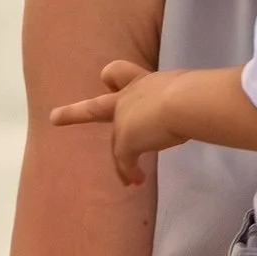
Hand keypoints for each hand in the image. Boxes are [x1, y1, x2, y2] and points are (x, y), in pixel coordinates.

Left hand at [48, 60, 183, 184]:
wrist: (184, 102)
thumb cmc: (192, 93)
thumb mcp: (183, 91)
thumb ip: (180, 101)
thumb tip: (202, 111)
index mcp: (142, 83)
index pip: (118, 74)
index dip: (113, 78)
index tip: (105, 79)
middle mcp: (128, 100)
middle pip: (95, 107)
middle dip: (73, 113)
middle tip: (54, 117)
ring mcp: (122, 120)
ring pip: (116, 144)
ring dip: (121, 163)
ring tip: (127, 179)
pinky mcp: (125, 141)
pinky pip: (125, 162)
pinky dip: (130, 173)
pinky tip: (138, 182)